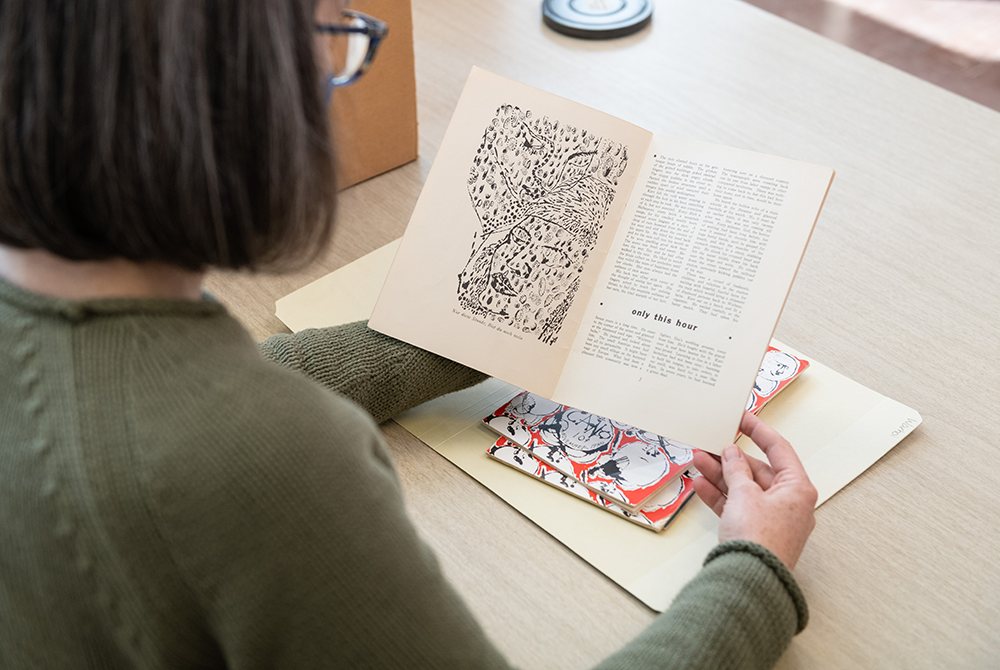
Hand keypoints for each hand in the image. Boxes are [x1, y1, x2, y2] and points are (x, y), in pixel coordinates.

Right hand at [692, 412, 817, 569]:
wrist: (751, 580)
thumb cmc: (759, 539)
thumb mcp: (744, 494)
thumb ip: (736, 470)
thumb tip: (732, 454)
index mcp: (797, 489)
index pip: (779, 450)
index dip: (759, 432)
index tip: (743, 418)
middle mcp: (789, 503)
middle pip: (757, 471)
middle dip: (730, 459)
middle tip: (710, 446)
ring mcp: (772, 519)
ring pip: (744, 488)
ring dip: (720, 475)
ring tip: (698, 461)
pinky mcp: (755, 532)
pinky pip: (737, 506)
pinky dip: (720, 496)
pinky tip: (701, 485)